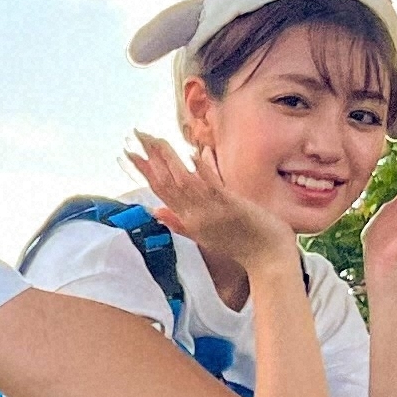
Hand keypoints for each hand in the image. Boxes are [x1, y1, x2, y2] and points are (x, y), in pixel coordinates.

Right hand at [123, 133, 297, 276]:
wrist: (267, 260)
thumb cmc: (240, 246)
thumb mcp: (202, 236)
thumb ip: (177, 222)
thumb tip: (155, 211)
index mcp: (187, 220)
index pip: (160, 191)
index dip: (144, 171)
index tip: (129, 153)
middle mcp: (194, 215)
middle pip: (167, 183)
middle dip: (150, 158)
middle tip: (136, 136)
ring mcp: (211, 211)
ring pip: (184, 182)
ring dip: (169, 159)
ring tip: (154, 139)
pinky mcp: (231, 206)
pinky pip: (213, 187)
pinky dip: (202, 171)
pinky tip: (192, 155)